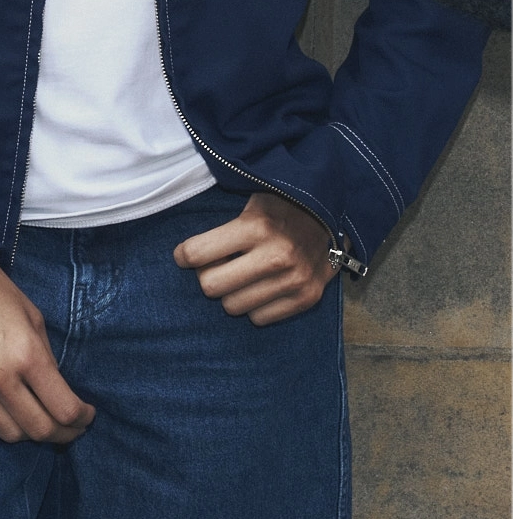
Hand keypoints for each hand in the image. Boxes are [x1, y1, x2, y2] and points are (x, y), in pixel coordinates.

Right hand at [0, 257, 95, 443]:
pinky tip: (10, 409)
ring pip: (10, 434)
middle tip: (72, 428)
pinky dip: (1, 422)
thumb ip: (47, 358)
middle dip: (63, 434)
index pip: (63, 408)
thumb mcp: (33, 317)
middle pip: (40, 431)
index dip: (82, 419)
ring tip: (41, 419)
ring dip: (31, 432)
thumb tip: (57, 392)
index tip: (87, 416)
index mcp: (26, 354)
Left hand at [174, 192, 334, 325]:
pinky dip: (254, 305)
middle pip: (211, 287)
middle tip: (214, 266)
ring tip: (240, 275)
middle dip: (207, 276)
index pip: (198, 253)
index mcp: (256, 226)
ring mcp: (293, 280)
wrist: (334, 214)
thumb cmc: (283, 204)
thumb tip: (186, 251)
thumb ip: (225, 224)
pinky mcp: (306, 298)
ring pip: (233, 306)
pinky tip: (260, 286)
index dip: (184, 254)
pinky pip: (259, 318)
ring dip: (231, 292)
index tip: (184, 255)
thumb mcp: (252, 200)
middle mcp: (275, 256)